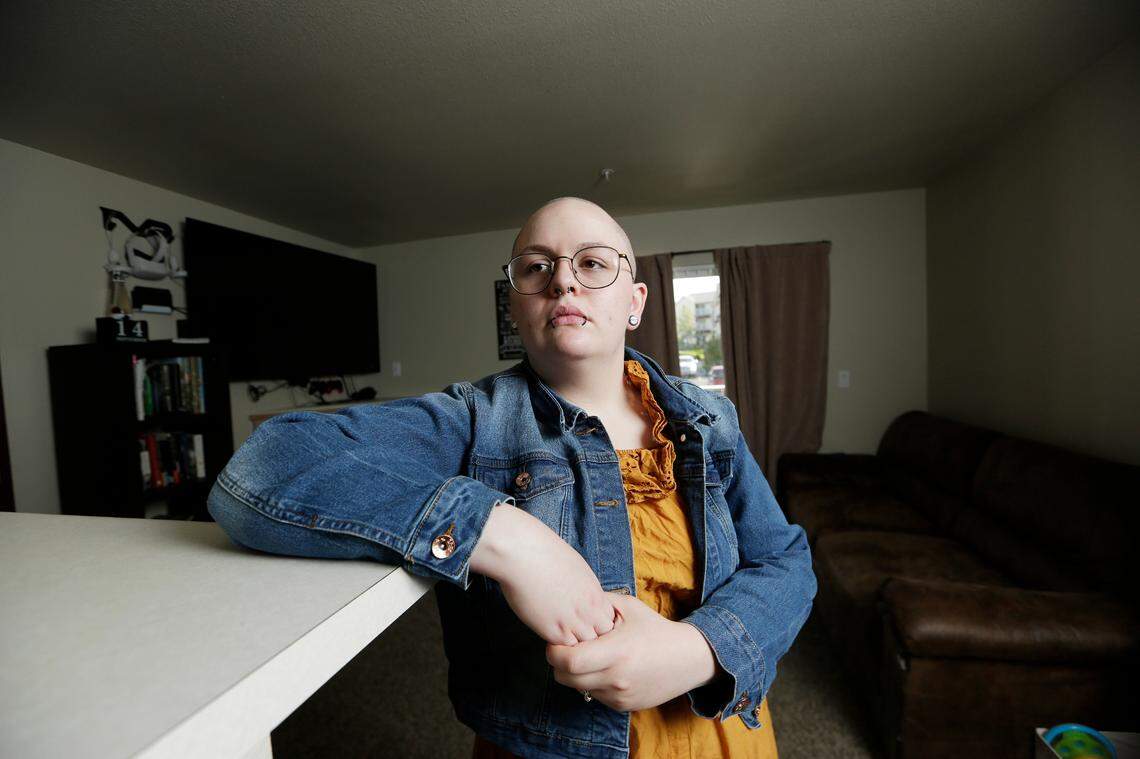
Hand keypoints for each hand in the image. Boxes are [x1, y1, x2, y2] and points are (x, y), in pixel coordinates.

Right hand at [470, 502, 616, 644]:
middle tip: (575, 630)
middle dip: (592, 636)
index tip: (587, 621)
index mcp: (596, 594)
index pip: (610, 620)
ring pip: (585, 646)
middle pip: (602, 636)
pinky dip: (561, 647)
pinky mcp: (553, 631)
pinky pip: (565, 649)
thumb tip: (585, 598)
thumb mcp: (578, 570)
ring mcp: (573, 623)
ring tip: (562, 633)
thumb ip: (586, 589)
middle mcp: (589, 610)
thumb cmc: (546, 555)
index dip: (599, 623)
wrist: (525, 555)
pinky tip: (550, 634)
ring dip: (576, 643)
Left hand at [546, 591, 720, 711]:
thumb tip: (570, 600)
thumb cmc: (655, 629)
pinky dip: (591, 683)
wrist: (687, 659)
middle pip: (566, 678)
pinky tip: (603, 668)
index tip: (556, 641)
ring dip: (574, 675)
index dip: (555, 652)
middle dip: (558, 664)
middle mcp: (616, 678)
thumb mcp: (629, 607)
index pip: (569, 661)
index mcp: (617, 651)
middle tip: (564, 648)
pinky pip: (594, 695)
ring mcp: (619, 695)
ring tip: (587, 656)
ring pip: (578, 688)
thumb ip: (598, 602)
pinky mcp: (623, 705)